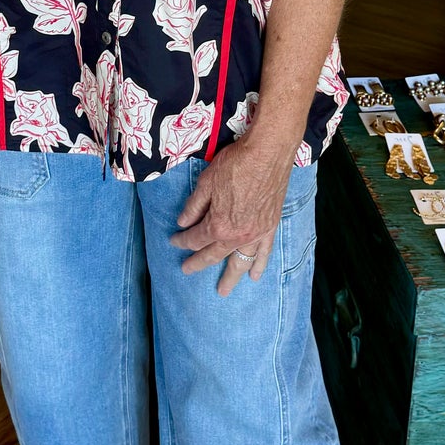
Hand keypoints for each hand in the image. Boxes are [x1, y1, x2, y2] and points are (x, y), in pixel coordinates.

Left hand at [170, 133, 295, 295]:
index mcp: (218, 225)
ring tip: (223, 290)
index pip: (195, 238)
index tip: (174, 240)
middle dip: (198, 263)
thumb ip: (193, 207)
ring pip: (241, 262)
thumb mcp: (206, 183)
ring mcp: (256, 234)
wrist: (267, 154)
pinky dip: (259, 265)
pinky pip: (264, 253)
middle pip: (214, 255)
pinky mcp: (270, 228)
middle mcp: (237, 236)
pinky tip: (255, 277)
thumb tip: (183, 222)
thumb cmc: (235, 164)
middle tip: (187, 270)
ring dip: (231, 277)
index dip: (181, 240)